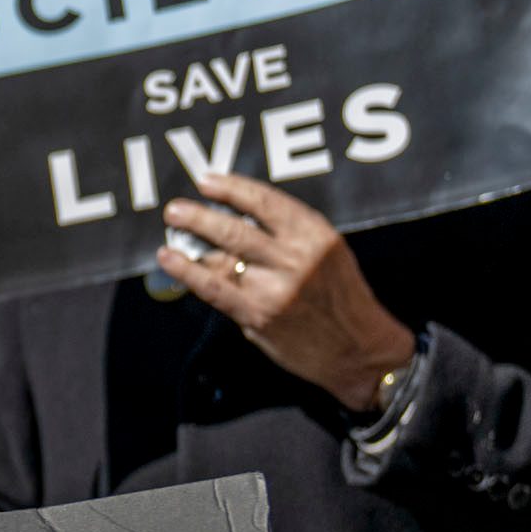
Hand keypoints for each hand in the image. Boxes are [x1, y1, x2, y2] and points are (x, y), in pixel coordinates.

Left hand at [159, 172, 418, 410]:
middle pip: (236, 228)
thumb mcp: (328, 253)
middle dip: (200, 214)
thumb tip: (237, 219)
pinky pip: (214, 288)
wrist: (361, 350)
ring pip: (222, 255)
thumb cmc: (342, 299)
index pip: (265, 202)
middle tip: (176, 207)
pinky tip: (169, 259)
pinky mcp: (260, 315)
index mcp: (316, 234)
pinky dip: (186, 271)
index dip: (231, 189)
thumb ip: (290, 236)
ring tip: (171, 226)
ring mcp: (276, 287)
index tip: (206, 182)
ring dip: (190, 238)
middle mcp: (296, 257)